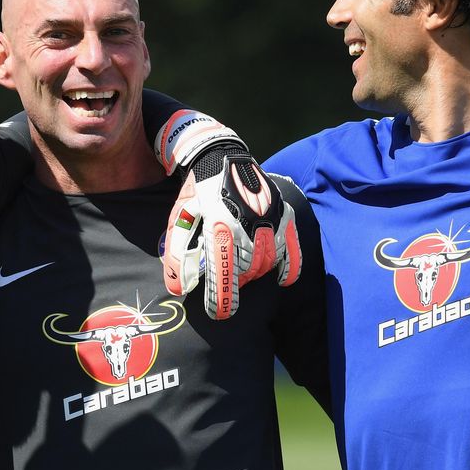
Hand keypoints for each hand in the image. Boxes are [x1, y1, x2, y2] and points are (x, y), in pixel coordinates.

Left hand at [155, 110, 300, 320]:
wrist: (220, 156)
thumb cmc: (196, 192)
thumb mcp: (179, 220)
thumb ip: (177, 255)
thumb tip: (179, 289)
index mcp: (220, 226)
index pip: (225, 274)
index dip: (222, 300)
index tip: (220, 314)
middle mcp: (249, 225)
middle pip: (247, 272)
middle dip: (235, 284)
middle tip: (224, 283)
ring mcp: (270, 220)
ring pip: (267, 264)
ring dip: (254, 275)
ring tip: (241, 273)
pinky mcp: (283, 215)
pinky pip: (293, 250)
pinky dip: (289, 268)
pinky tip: (282, 280)